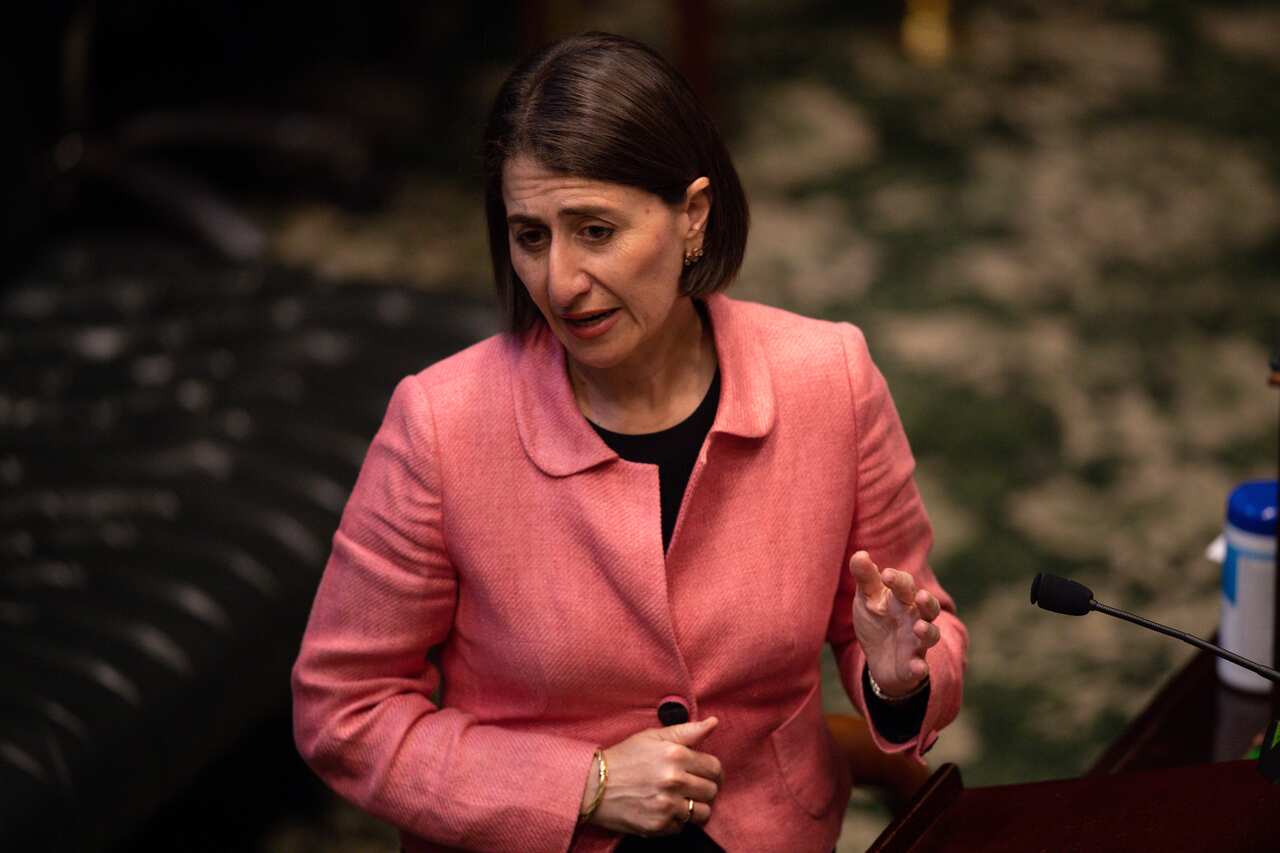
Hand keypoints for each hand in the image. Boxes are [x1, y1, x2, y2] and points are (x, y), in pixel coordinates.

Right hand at [582, 717, 722, 836]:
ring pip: (702, 812)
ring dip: (694, 807)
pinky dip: (676, 820)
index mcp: (676, 755)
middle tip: (689, 786)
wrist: (592, 786)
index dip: (712, 770)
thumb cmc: (623, 758)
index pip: (715, 767)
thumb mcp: (652, 737)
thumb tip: (714, 722)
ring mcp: (667, 806)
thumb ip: (686, 731)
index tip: (704, 772)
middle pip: (711, 791)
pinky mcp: (659, 826)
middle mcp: (674, 781)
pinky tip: (663, 809)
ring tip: (679, 799)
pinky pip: (682, 827)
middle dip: (704, 788)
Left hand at [849, 550, 941, 696]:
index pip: (905, 586)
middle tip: (919, 596)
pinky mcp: (913, 666)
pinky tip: (918, 668)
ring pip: (930, 636)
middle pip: (928, 607)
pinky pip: (920, 668)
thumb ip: (865, 578)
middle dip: (926, 602)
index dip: (897, 580)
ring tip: (919, 628)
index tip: (885, 575)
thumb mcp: (867, 598)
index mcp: (902, 600)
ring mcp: (916, 643)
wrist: (879, 658)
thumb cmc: (876, 620)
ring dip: (927, 632)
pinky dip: (919, 668)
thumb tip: (859, 554)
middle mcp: (914, 619)